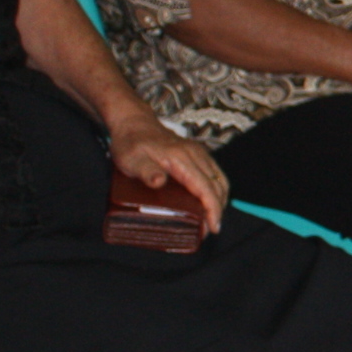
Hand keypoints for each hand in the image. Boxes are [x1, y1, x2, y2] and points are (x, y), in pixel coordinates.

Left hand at [106, 113, 227, 230]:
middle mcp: (195, 154)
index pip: (206, 188)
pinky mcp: (197, 153)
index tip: (212, 227)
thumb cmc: (131, 143)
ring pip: (220, 179)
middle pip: (218, 185)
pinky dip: (216, 190)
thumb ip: (146, 170)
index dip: (212, 209)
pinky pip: (215, 173)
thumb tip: (159, 181)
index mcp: (182, 158)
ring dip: (220, 200)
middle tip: (210, 229)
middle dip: (218, 209)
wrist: (134, 123)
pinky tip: (209, 201)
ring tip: (211, 219)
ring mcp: (198, 152)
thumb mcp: (131, 159)